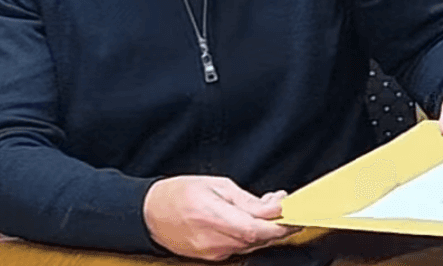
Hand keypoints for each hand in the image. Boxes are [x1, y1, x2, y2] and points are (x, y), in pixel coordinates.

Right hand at [143, 176, 299, 260]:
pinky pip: (238, 247)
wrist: (148, 213)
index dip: (280, 225)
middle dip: (277, 225)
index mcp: (214, 217)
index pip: (257, 229)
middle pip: (257, 239)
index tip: (294, 214)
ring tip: (267, 209)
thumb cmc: (178, 194)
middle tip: (285, 207)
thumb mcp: (216, 185)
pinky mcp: (210, 256)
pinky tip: (250, 220)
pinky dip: (249, 234)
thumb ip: (246, 199)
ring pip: (250, 244)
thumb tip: (272, 207)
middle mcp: (213, 240)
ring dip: (264, 229)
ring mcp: (212, 251)